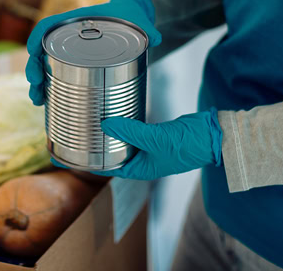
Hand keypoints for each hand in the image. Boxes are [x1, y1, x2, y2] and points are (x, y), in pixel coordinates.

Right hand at [26, 0, 160, 105]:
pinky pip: (55, 75)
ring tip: (37, 100)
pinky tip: (45, 103)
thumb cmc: (132, 17)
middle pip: (41, 50)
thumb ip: (148, 30)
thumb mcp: (140, 22)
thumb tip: (155, 38)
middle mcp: (68, 36)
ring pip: (45, 67)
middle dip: (33, 68)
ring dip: (37, 84)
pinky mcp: (75, 64)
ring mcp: (69, 51)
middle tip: (35, 85)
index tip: (32, 52)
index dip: (37, 38)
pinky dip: (48, 88)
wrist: (132, 19)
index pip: (49, 26)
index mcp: (77, 21)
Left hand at [52, 109, 222, 179]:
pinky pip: (132, 129)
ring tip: (88, 120)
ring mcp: (148, 147)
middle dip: (94, 144)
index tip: (67, 152)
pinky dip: (122, 123)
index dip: (86, 160)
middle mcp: (142, 160)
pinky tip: (112, 113)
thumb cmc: (188, 145)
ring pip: (121, 140)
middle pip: (111, 153)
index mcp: (140, 170)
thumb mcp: (155, 139)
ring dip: (107, 132)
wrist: (214, 135)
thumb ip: (130, 131)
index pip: (106, 167)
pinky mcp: (154, 134)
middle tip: (74, 130)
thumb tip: (105, 124)